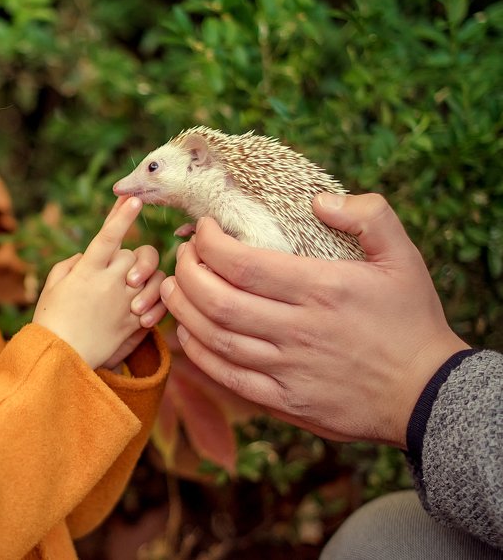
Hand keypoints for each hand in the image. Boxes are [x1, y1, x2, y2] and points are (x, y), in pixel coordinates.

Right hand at [33, 197, 164, 369]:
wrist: (61, 361)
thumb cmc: (51, 321)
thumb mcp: (53, 286)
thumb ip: (72, 264)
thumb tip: (89, 256)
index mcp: (86, 271)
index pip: (108, 237)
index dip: (122, 216)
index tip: (134, 198)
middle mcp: (109, 284)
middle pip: (135, 256)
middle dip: (132, 260)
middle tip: (121, 274)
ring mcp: (125, 303)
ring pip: (152, 277)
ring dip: (147, 278)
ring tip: (133, 289)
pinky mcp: (136, 323)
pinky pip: (158, 303)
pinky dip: (156, 299)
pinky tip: (145, 303)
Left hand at [161, 193, 469, 446]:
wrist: (430, 394)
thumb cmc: (412, 319)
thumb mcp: (404, 257)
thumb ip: (369, 216)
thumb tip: (319, 200)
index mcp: (322, 289)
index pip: (242, 263)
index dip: (208, 243)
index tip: (202, 230)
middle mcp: (299, 330)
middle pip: (217, 300)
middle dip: (186, 273)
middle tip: (181, 256)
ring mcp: (289, 369)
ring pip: (215, 339)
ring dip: (183, 310)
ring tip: (173, 287)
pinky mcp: (285, 402)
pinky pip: (227, 376)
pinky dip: (198, 353)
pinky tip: (188, 332)